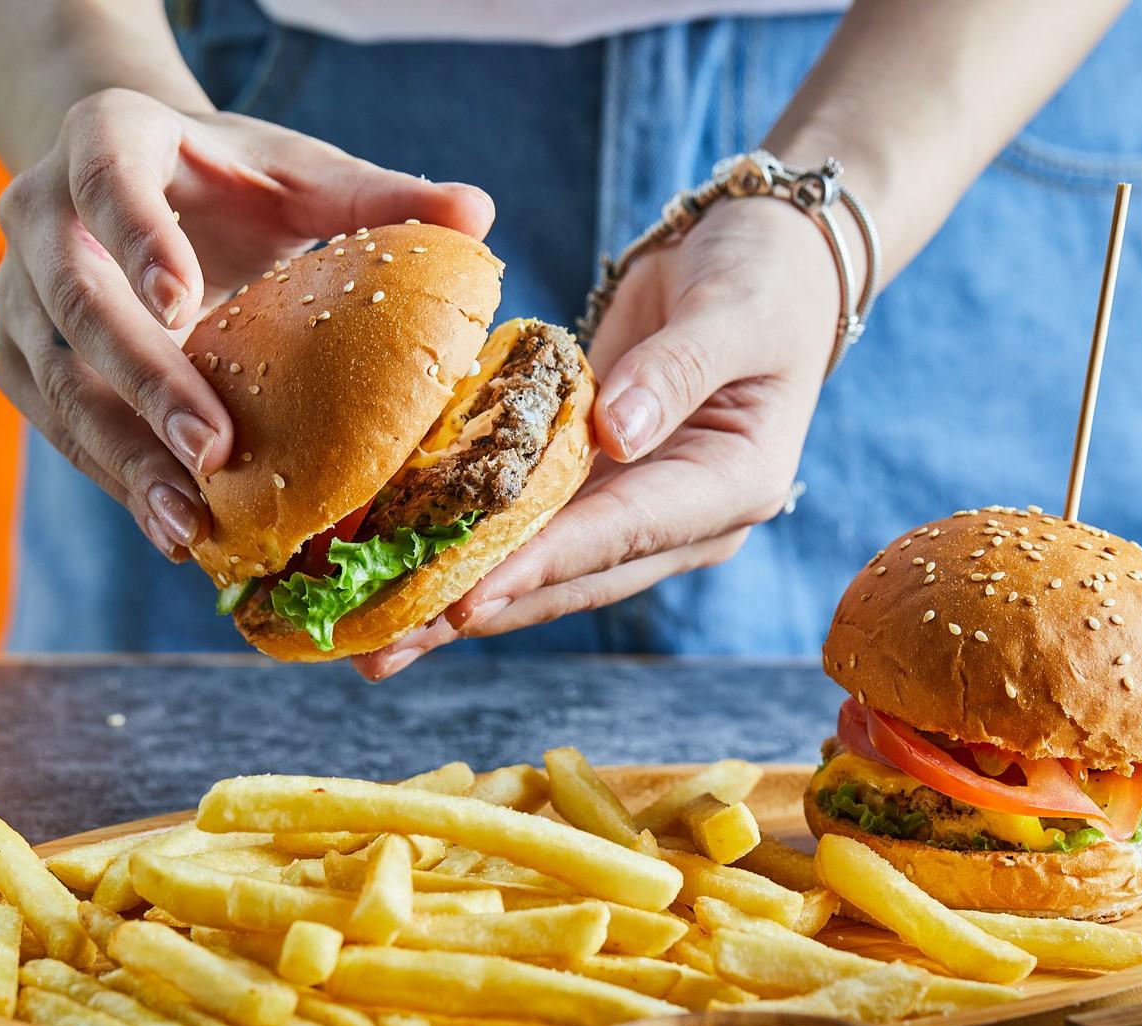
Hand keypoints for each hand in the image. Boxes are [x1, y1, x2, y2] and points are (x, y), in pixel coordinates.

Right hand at [0, 88, 493, 559]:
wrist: (148, 187)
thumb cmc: (236, 182)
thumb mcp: (301, 174)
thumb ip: (378, 194)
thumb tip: (476, 214)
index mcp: (107, 137)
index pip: (107, 181)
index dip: (136, 238)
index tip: (181, 300)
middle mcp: (39, 211)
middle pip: (75, 300)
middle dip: (145, 381)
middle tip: (214, 451)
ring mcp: (17, 291)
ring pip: (55, 379)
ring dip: (121, 456)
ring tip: (187, 525)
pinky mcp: (19, 357)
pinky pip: (57, 424)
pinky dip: (114, 478)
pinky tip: (172, 529)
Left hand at [354, 198, 837, 678]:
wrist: (766, 260)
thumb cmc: (762, 277)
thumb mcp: (731, 310)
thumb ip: (675, 369)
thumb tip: (614, 435)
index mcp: (733, 485)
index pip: (625, 532)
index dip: (544, 565)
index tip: (468, 597)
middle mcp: (687, 519)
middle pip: (573, 576)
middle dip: (479, 610)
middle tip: (387, 649)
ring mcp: (641, 511)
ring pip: (542, 568)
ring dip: (458, 602)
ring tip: (375, 646)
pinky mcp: (601, 489)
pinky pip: (528, 528)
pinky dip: (466, 549)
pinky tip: (398, 574)